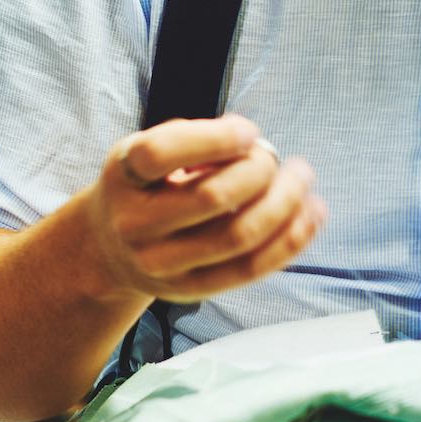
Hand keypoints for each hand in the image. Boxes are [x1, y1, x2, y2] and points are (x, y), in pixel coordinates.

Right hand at [81, 115, 326, 303]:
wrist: (109, 250)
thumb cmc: (145, 187)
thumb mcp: (146, 151)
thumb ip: (192, 140)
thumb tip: (251, 143)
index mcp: (123, 177)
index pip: (160, 154)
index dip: (214, 138)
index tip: (249, 131)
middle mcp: (135, 224)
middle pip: (212, 198)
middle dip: (260, 171)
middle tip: (276, 157)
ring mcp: (163, 264)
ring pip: (238, 237)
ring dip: (285, 205)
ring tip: (302, 181)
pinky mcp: (192, 290)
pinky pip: (250, 269)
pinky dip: (290, 241)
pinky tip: (311, 215)